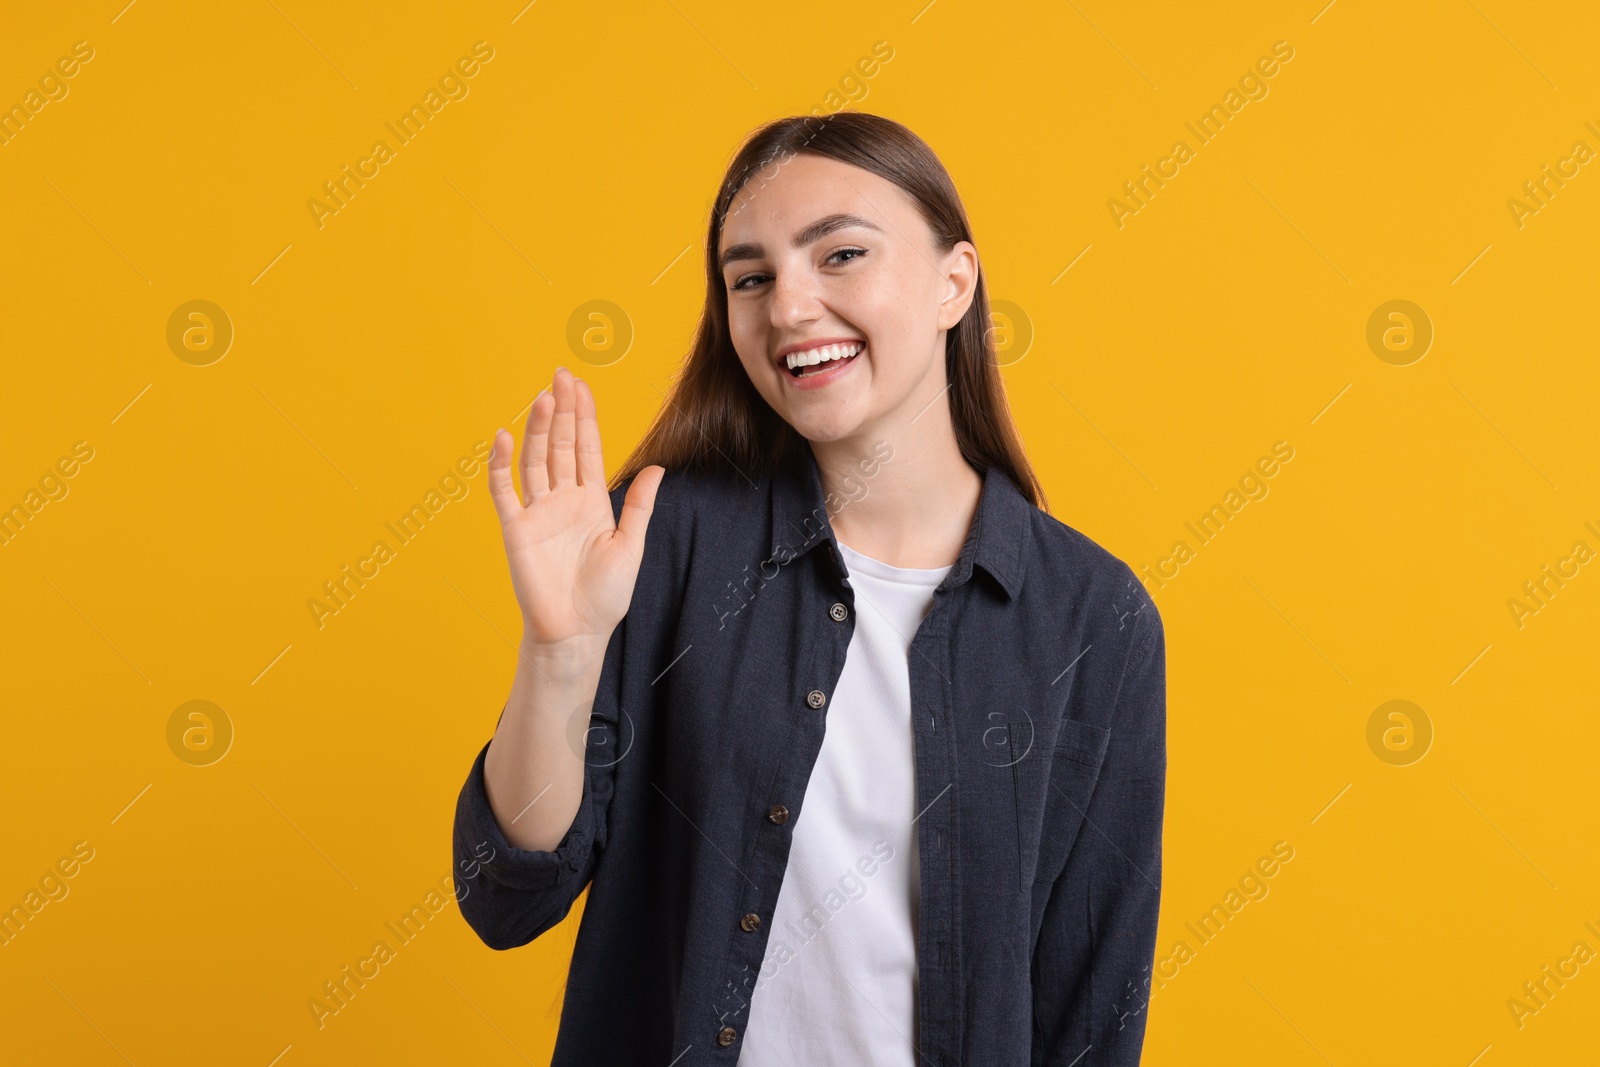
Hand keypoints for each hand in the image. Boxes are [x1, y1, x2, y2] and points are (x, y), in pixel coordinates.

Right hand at [487, 366, 663, 651]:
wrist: (576, 632)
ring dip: (539, 430)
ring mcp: (537, 513)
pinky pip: (505, 492)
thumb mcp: (630, 545)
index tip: (580, 385)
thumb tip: (657, 468)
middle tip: (560, 376)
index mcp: (591, 501)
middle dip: (562, 411)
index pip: (586, 448)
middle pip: (561, 446)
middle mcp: (562, 500)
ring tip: (543, 398)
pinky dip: (501, 465)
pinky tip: (504, 437)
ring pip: (536, 461)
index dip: (584, 416)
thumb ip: (639, 505)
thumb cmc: (604, 596)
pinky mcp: (516, 530)